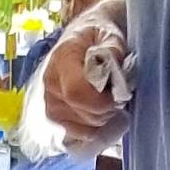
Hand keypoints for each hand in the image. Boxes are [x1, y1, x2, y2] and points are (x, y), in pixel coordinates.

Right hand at [39, 0, 130, 146]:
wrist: (84, 38)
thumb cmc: (98, 35)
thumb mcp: (110, 34)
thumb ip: (112, 49)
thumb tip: (111, 66)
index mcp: (61, 60)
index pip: (76, 92)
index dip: (102, 100)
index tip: (119, 93)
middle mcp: (50, 85)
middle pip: (84, 115)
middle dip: (108, 108)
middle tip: (118, 92)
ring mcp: (51, 105)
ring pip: (85, 128)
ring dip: (104, 117)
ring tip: (108, 97)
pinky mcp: (56, 119)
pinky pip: (81, 135)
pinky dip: (96, 126)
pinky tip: (100, 110)